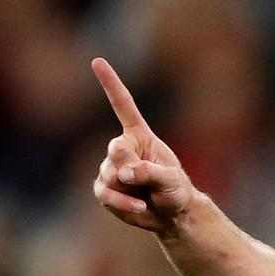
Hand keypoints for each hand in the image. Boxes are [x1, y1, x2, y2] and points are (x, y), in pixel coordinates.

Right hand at [90, 58, 195, 234]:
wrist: (171, 214)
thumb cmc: (176, 191)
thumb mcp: (172, 180)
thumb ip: (151, 173)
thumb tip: (125, 172)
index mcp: (140, 136)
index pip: (123, 105)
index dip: (110, 84)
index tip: (97, 61)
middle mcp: (122, 148)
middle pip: (116, 151)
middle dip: (130, 167)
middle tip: (144, 180)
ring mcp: (110, 168)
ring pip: (110, 175)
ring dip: (130, 190)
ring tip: (147, 196)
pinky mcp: (104, 188)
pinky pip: (105, 193)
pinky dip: (122, 203)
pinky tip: (139, 208)